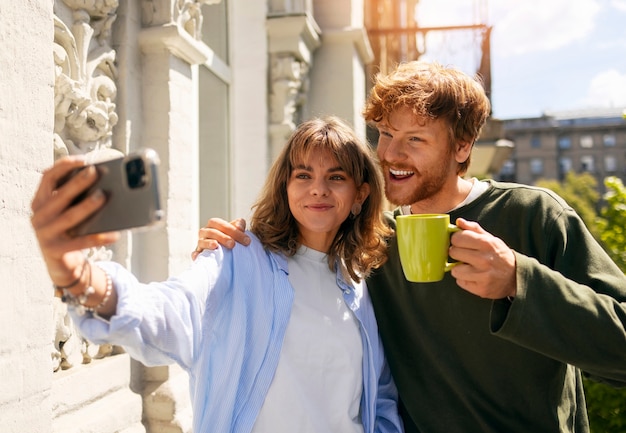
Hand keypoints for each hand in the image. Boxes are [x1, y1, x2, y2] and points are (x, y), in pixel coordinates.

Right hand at [30, 156, 119, 285]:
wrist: (61, 264)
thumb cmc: (70, 230)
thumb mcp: (68, 212)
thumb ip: (77, 197)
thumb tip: (105, 182)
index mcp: (40, 201)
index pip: (47, 177)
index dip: (63, 166)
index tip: (82, 159)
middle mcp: (38, 216)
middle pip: (59, 196)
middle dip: (77, 183)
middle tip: (95, 172)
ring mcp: (44, 234)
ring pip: (69, 217)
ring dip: (86, 206)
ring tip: (103, 197)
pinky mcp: (54, 251)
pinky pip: (79, 243)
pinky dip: (97, 238)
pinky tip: (114, 234)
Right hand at [192, 217, 249, 259]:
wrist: (222, 252)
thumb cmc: (229, 239)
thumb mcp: (235, 231)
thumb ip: (239, 226)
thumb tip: (240, 226)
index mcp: (214, 224)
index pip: (221, 224)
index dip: (233, 230)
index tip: (247, 240)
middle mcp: (205, 232)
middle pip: (211, 231)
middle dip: (222, 237)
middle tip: (233, 244)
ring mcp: (200, 243)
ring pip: (202, 241)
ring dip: (208, 243)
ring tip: (215, 245)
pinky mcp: (198, 254)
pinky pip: (195, 253)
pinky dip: (196, 254)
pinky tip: (199, 257)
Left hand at [448, 218, 516, 298]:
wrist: (516, 277)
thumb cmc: (500, 255)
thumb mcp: (491, 239)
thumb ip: (474, 229)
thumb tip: (458, 221)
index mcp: (487, 244)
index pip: (457, 238)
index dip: (456, 240)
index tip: (460, 242)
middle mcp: (485, 259)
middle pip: (453, 252)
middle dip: (456, 253)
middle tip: (465, 255)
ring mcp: (483, 275)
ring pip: (454, 270)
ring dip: (459, 269)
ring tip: (470, 267)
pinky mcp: (481, 289)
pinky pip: (460, 282)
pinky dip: (464, 280)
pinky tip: (474, 277)